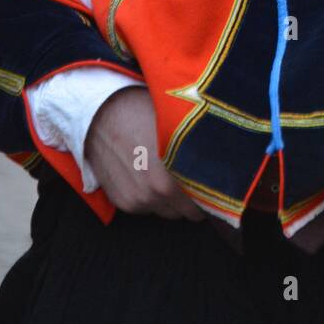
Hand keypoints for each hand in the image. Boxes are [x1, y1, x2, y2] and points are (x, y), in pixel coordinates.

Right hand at [84, 86, 205, 219]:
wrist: (99, 113)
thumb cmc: (142, 110)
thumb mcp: (177, 124)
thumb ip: (199, 148)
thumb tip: (225, 156)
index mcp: (174, 173)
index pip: (208, 200)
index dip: (214, 191)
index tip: (218, 183)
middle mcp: (156, 193)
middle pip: (189, 212)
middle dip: (193, 198)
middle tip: (194, 178)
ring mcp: (137, 201)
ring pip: (168, 212)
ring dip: (173, 201)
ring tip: (171, 175)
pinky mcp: (123, 202)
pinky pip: (148, 209)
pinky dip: (152, 199)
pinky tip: (150, 175)